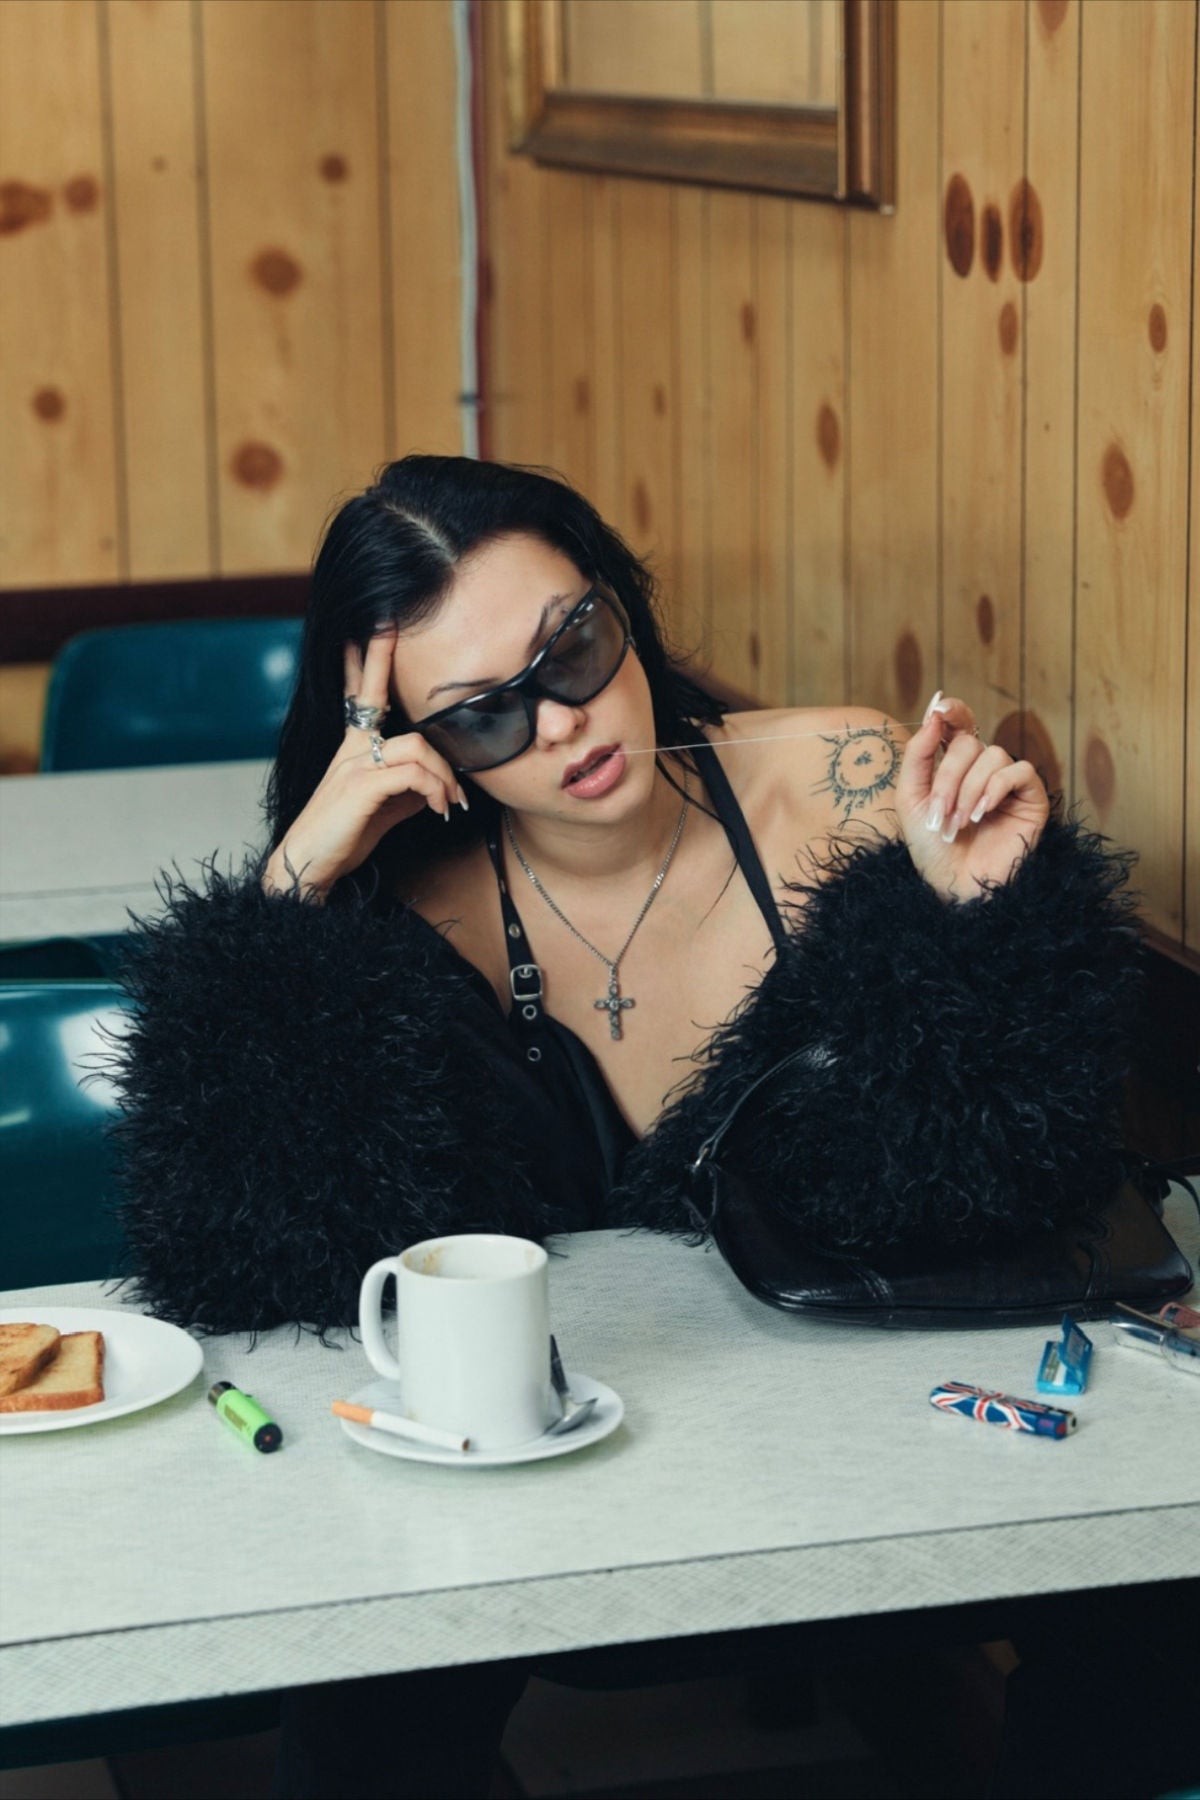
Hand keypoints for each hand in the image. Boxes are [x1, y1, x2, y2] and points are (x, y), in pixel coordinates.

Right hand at [262, 627, 467, 899]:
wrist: (310, 866)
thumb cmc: (345, 837)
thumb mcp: (385, 808)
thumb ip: (409, 788)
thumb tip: (439, 782)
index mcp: (353, 748)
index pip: (358, 696)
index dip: (362, 663)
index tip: (368, 629)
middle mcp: (350, 749)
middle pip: (370, 693)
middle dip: (379, 656)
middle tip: (386, 622)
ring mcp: (353, 765)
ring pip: (416, 746)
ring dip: (445, 773)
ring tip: (454, 801)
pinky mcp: (360, 787)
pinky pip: (413, 774)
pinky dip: (435, 789)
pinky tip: (441, 808)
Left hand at [896, 692, 1048, 901]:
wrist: (953, 887)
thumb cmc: (932, 848)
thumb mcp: (910, 798)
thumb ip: (918, 755)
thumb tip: (935, 714)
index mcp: (953, 767)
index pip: (959, 724)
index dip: (953, 710)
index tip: (939, 711)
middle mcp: (982, 770)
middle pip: (970, 743)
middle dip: (948, 777)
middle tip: (939, 814)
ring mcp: (1008, 784)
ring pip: (993, 755)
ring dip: (969, 790)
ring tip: (959, 823)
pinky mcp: (1031, 799)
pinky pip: (1021, 771)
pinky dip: (996, 788)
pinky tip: (982, 814)